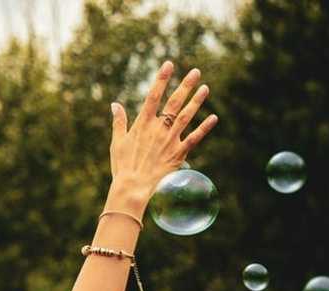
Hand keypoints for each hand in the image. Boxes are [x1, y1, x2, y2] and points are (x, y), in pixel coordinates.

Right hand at [105, 61, 217, 214]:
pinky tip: (213, 117)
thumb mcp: (117, 142)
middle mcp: (158, 129)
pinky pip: (194, 138)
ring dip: (197, 101)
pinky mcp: (178, 154)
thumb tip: (114, 104)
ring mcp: (170, 140)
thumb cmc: (122, 167)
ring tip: (205, 88)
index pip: (153, 95)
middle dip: (185, 85)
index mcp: (142, 124)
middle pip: (174, 102)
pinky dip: (204, 128)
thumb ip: (119, 122)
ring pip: (186, 116)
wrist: (132, 188)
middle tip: (195, 71)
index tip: (169, 64)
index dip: (161, 79)